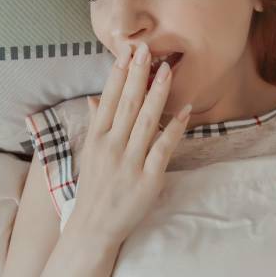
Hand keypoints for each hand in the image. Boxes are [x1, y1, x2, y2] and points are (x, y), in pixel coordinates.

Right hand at [67, 42, 192, 244]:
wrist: (94, 227)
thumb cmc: (95, 187)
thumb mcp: (90, 153)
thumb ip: (96, 124)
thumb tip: (96, 98)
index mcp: (97, 138)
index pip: (109, 99)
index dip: (119, 74)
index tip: (127, 51)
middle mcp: (112, 146)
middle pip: (127, 104)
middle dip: (138, 75)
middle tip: (148, 49)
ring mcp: (130, 162)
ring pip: (146, 121)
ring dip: (158, 94)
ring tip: (167, 70)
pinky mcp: (148, 178)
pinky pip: (163, 148)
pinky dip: (174, 128)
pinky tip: (185, 110)